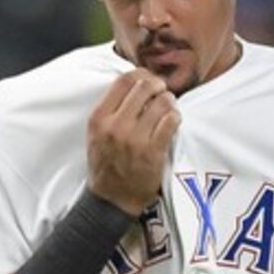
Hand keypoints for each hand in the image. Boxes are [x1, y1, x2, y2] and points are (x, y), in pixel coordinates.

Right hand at [85, 69, 180, 214]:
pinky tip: (174, 120)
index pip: (123, 81)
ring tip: (169, 107)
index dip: (141, 74)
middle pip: (144, 87)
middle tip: (163, 91)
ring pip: (161, 103)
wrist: (111, 199)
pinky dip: (176, 116)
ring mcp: (135, 139)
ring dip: (170, 101)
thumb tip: (134, 83)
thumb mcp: (97, 133)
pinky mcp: (153, 152)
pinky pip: (171, 122)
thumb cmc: (106, 164)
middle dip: (158, 85)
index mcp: (99, 118)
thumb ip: (111, 109)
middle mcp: (116, 126)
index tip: (148, 78)